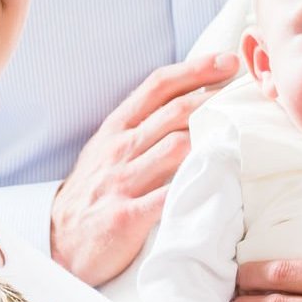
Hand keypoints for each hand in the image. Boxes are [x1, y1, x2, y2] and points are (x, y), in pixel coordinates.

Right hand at [48, 53, 238, 283]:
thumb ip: (144, 127)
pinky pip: (167, 196)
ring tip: (239, 133)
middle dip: (213, 98)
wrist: (58, 240)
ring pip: (176, 147)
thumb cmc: (95, 190)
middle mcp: (120, 148)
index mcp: (117, 128)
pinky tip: (220, 180)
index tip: (227, 61)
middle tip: (242, 91)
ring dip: (210, 138)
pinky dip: (194, 186)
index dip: (195, 70)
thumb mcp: (109, 149)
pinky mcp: (127, 216)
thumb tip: (190, 100)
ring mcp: (122, 181)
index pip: (158, 87)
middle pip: (174, 112)